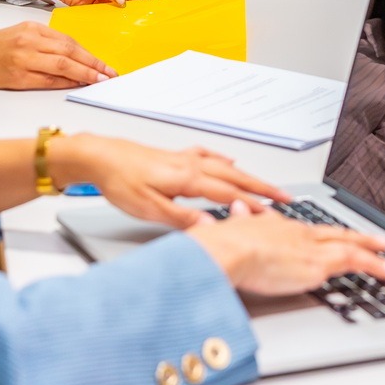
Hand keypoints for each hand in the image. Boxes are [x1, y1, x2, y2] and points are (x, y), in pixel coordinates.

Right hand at [0, 21, 115, 91]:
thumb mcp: (19, 34)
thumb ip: (44, 41)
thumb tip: (73, 54)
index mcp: (31, 28)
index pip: (68, 40)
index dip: (89, 53)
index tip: (103, 62)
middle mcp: (29, 42)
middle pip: (69, 52)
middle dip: (93, 64)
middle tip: (109, 73)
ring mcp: (24, 60)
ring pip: (62, 66)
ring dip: (84, 74)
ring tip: (99, 80)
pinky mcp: (19, 78)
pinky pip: (48, 81)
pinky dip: (65, 83)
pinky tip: (77, 85)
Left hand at [67, 134, 290, 228]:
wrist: (100, 156)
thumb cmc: (120, 181)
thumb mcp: (149, 208)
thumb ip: (182, 218)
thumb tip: (210, 227)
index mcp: (188, 178)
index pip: (229, 194)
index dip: (253, 205)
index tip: (273, 213)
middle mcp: (190, 165)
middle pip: (235, 177)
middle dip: (262, 188)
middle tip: (285, 196)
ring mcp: (184, 159)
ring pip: (225, 168)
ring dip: (248, 177)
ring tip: (265, 185)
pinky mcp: (175, 157)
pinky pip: (208, 156)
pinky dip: (223, 161)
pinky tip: (228, 161)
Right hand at [187, 200, 384, 295]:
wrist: (229, 249)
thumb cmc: (224, 245)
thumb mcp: (232, 228)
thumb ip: (239, 220)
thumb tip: (237, 209)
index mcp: (279, 226)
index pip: (309, 231)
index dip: (324, 234)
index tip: (332, 236)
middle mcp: (300, 233)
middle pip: (336, 234)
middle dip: (357, 237)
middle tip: (376, 240)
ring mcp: (312, 247)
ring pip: (351, 247)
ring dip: (373, 253)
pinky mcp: (320, 264)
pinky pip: (357, 263)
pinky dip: (377, 266)